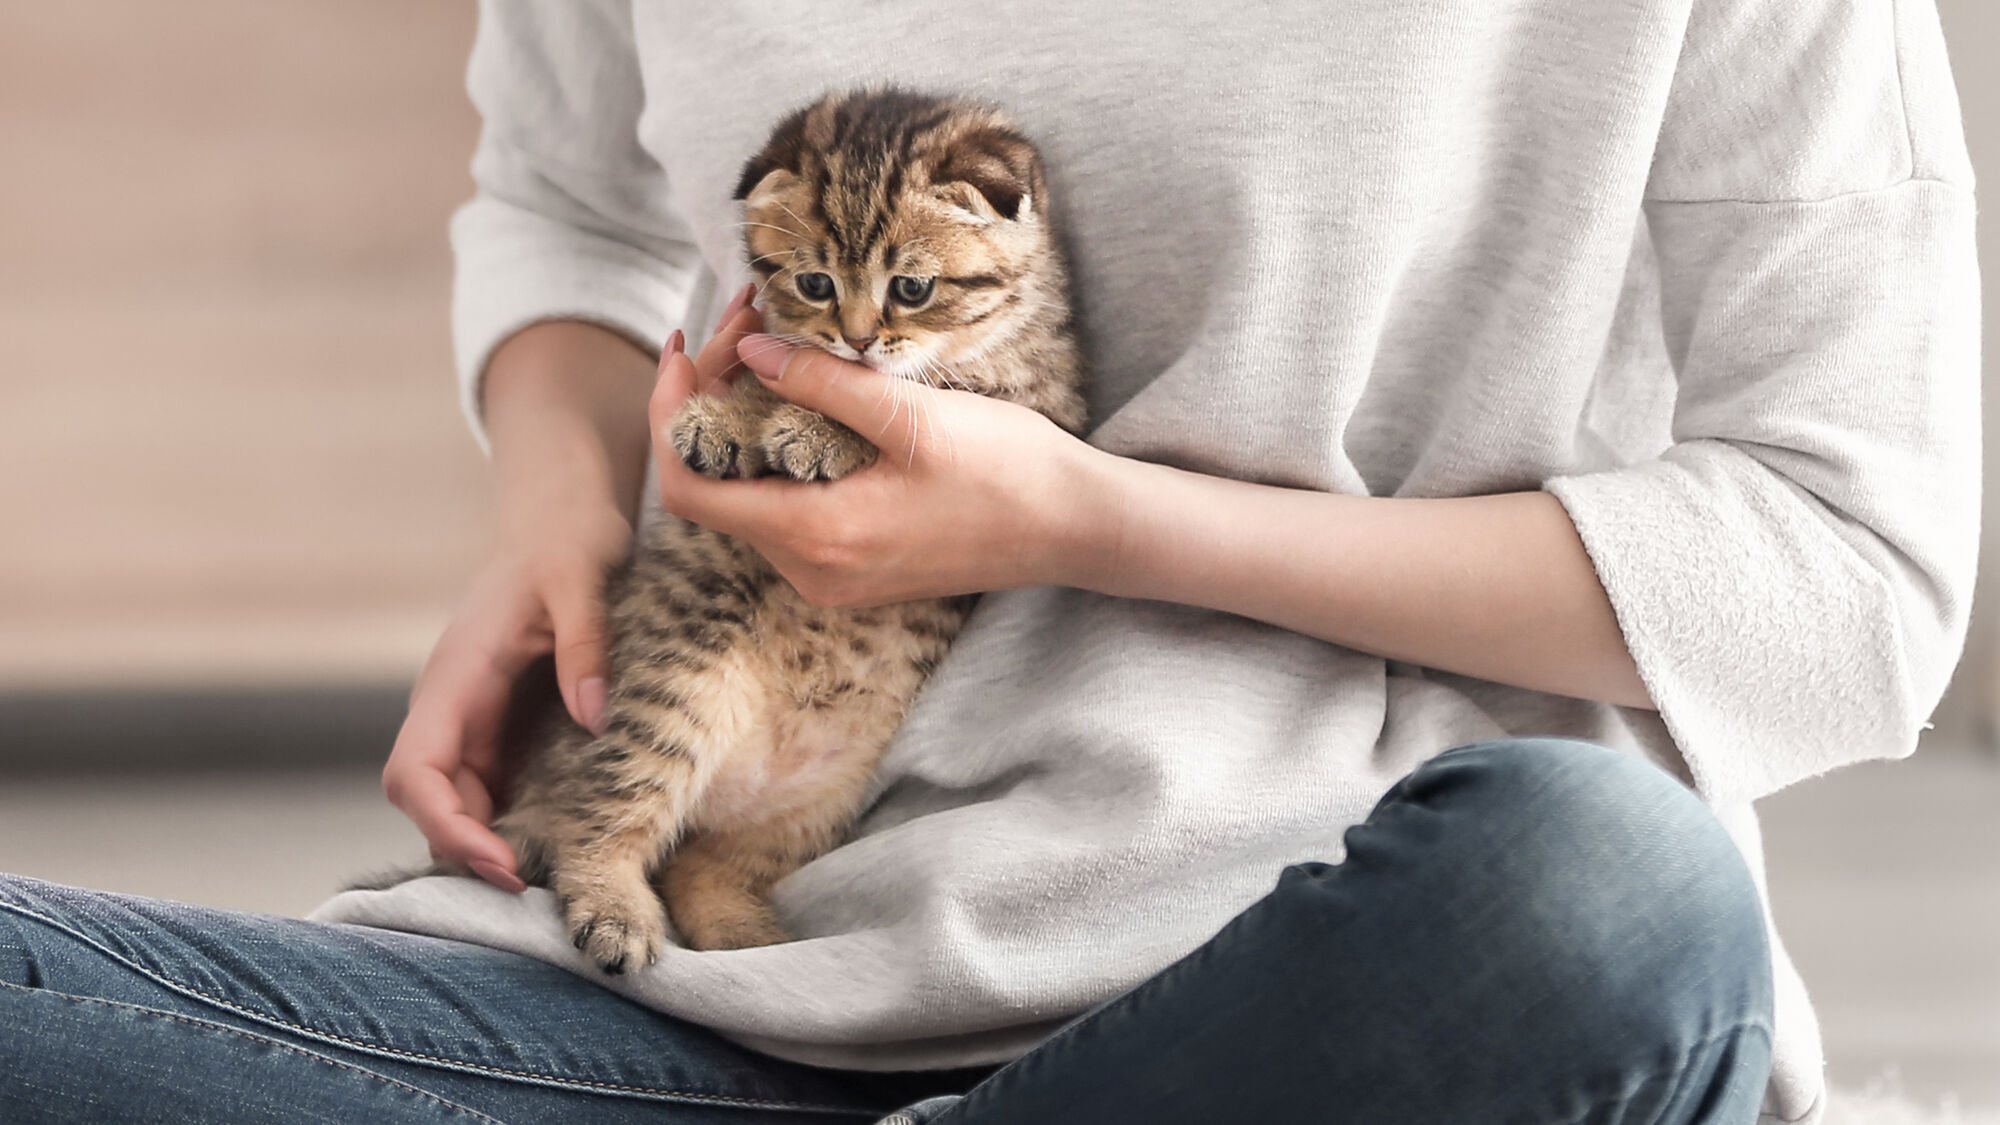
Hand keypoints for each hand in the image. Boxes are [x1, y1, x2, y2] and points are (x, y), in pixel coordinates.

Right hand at [381, 287, 763, 888]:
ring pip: (458, 801)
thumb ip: (585, 646)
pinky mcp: (504, 723)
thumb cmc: (568, 539)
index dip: (446, 826)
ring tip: (554, 880)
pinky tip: (563, 843)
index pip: (416, 770)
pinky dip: (513, 821)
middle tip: (540, 893)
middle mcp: (453, 704)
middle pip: (430, 801)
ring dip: (491, 843)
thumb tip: (595, 721)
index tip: (502, 864)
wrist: (560, 512)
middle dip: (469, 851)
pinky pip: (493, 786)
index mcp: (456, 675)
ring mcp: (475, 717)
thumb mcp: (583, 579)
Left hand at [649, 331, 1107, 606]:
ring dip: (744, 422)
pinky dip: (777, 452)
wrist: (1074, 529)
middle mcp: (810, 570)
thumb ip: (821, 383)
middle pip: (714, 486)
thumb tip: (748, 349)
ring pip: (748, 496)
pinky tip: (801, 400)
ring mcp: (831, 576)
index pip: (688, 487)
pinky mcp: (853, 568)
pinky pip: (785, 509)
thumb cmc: (1007, 473)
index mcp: (815, 537)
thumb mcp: (911, 415)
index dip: (671, 416)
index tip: (687, 348)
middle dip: (712, 400)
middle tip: (745, 320)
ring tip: (768, 345)